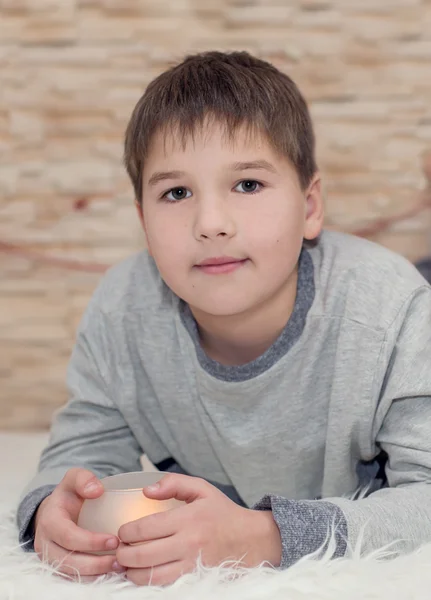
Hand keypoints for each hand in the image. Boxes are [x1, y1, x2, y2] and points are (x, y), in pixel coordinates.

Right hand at [34, 468, 123, 578]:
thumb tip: (97, 490)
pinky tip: (110, 572)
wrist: (55, 509)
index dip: (90, 541)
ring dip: (95, 574)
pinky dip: (91, 578)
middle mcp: (45, 543)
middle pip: (68, 561)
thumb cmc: (69, 494)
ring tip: (119, 566)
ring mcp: (49, 558)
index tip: (114, 540)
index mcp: (50, 520)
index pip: (68, 536)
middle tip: (120, 558)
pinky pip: (72, 578)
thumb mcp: (74, 478)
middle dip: (95, 563)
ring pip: (70, 573)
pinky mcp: (57, 567)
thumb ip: (83, 478)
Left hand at [116, 473, 281, 585]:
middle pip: (142, 556)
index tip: (122, 531)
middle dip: (122, 554)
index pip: (145, 528)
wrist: (251, 539)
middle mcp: (188, 543)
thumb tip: (146, 490)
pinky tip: (142, 574)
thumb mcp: (201, 488)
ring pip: (150, 576)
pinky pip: (164, 586)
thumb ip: (173, 483)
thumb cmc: (222, 512)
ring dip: (131, 572)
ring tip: (126, 564)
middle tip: (118, 549)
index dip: (126, 531)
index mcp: (188, 518)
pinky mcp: (195, 579)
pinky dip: (147, 582)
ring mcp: (191, 565)